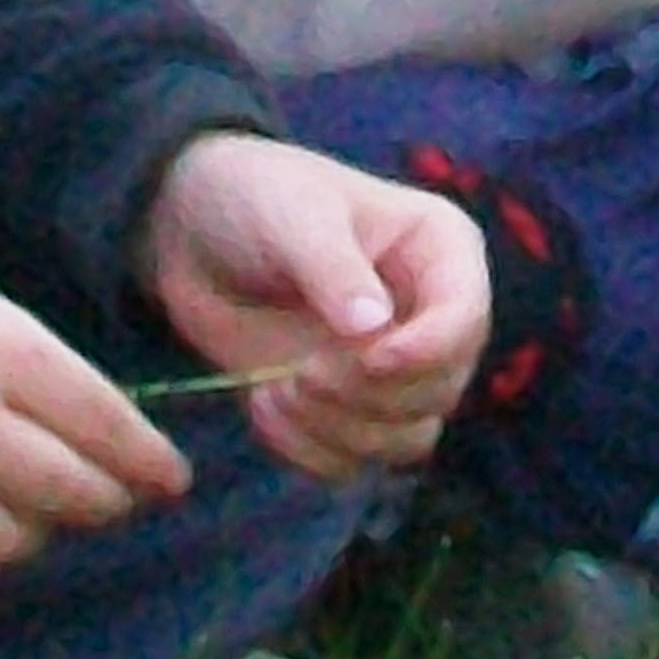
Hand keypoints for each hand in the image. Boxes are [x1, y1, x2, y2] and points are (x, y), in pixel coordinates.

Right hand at [0, 237, 186, 602]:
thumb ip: (35, 367)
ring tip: (23, 513)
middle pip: (68, 494)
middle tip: (104, 499)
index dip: (147, 460)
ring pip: (7, 546)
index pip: (102, 421)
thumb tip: (108, 438)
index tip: (168, 479)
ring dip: (30, 536)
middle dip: (103, 502)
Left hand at [134, 131, 488, 482]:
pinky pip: (354, 462)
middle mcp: (429, 318)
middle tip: (302, 373)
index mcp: (440, 252)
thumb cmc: (256, 195)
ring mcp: (390, 370)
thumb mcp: (293, 215)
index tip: (369, 358)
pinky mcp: (346, 409)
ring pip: (406, 440)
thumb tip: (374, 330)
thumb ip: (333, 268)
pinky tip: (263, 406)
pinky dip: (309, 451)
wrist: (193, 229)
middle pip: (439, 392)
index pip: (466, 318)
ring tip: (277, 390)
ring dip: (339, 431)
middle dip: (368, 395)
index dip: (427, 351)